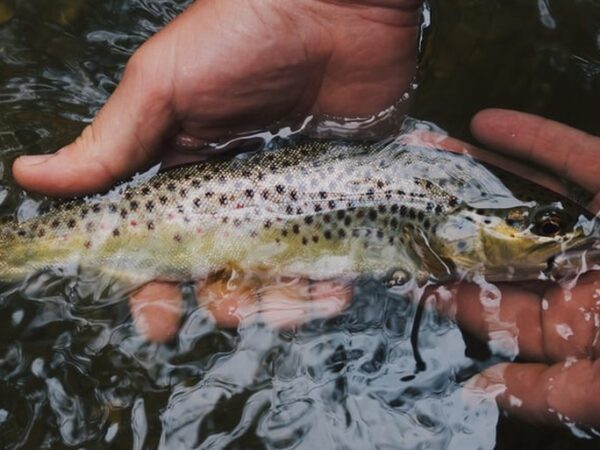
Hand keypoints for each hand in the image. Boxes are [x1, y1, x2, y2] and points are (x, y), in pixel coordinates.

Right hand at [12, 0, 420, 341]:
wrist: (339, 4)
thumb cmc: (244, 30)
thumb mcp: (165, 83)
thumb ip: (113, 141)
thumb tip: (33, 177)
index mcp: (184, 172)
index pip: (163, 246)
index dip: (155, 288)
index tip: (160, 321)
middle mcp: (235, 193)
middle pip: (224, 270)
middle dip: (227, 300)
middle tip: (239, 308)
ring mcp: (288, 196)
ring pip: (280, 271)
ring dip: (283, 301)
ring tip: (296, 307)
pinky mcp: (336, 193)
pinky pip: (334, 251)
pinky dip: (333, 277)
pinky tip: (336, 288)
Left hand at [429, 109, 599, 427]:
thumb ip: (550, 392)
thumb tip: (480, 391)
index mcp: (576, 324)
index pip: (496, 309)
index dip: (448, 290)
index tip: (403, 272)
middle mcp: (581, 272)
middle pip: (502, 245)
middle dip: (452, 227)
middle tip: (400, 208)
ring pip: (529, 196)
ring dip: (476, 176)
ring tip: (426, 159)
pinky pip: (575, 158)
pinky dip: (533, 140)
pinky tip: (485, 124)